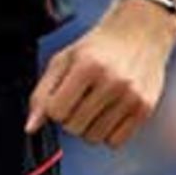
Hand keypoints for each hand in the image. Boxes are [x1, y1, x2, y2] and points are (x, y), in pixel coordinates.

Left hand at [25, 0, 175, 147]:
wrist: (139, 32)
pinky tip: (110, 112)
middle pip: (74, 128)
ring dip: (89, 127)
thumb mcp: (64, 60)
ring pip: (94, 138)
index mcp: (87, 66)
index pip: (56, 112)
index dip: (54, 108)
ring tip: (95, 105)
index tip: (62, 97)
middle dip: (71, 118)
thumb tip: (30, 128)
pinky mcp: (145, 109)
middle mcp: (111, 82)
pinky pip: (115, 142)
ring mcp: (130, 97)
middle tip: (80, 100)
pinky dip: (108, 133)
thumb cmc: (97, 47)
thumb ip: (42, 93)